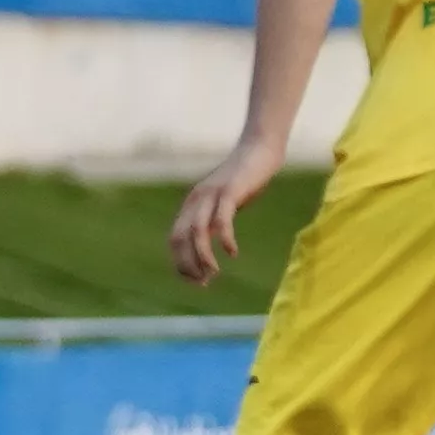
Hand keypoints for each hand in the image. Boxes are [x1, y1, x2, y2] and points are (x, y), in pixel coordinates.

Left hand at [170, 137, 282, 284]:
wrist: (259, 151)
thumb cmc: (243, 181)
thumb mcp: (222, 205)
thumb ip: (211, 222)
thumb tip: (205, 248)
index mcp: (191, 205)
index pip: (175, 240)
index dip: (181, 264)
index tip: (196, 281)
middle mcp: (196, 200)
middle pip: (180, 239)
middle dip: (189, 265)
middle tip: (204, 282)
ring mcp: (211, 194)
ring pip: (197, 232)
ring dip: (203, 257)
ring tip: (214, 273)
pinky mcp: (230, 191)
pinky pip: (221, 219)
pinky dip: (224, 239)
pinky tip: (232, 253)